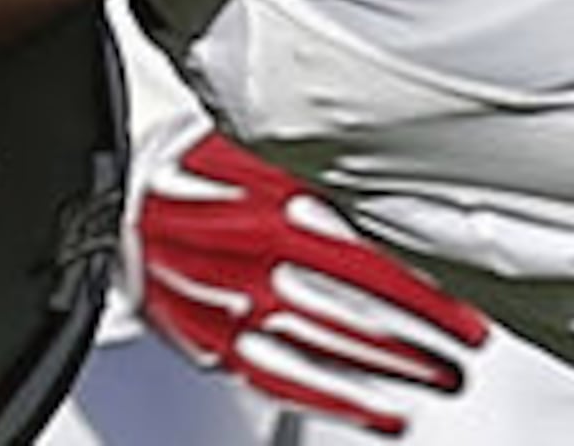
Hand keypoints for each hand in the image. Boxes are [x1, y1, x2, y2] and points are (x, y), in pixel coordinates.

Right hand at [134, 129, 490, 436]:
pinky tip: (374, 414)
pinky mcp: (205, 338)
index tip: (465, 323)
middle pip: (353, 323)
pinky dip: (332, 402)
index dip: (423, 305)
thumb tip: (381, 219)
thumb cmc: (181, 159)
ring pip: (323, 357)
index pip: (367, 276)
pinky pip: (277, 380)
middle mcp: (250, 272)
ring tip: (434, 385)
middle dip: (416, 346)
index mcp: (267, 219)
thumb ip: (317, 196)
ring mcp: (227, 311)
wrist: (107, 180)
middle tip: (462, 358)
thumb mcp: (258, 158)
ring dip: (386, 375)